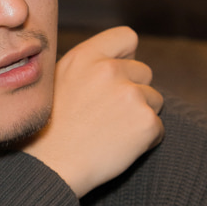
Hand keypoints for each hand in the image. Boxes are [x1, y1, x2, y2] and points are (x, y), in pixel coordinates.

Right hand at [24, 26, 163, 197]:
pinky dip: (145, 140)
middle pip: (144, 71)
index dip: (126, 56)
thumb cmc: (48, 130)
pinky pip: (158, 128)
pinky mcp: (146, 122)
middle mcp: (110, 70)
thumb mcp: (57, 82)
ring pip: (154, 100)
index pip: (126, 37)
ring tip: (110, 133)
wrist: (51, 168)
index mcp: (86, 56)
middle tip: (108, 115)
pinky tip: (118, 147)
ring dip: (140, 115)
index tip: (118, 75)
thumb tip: (118, 63)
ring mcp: (131, 95)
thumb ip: (88, 66)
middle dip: (133, 90)